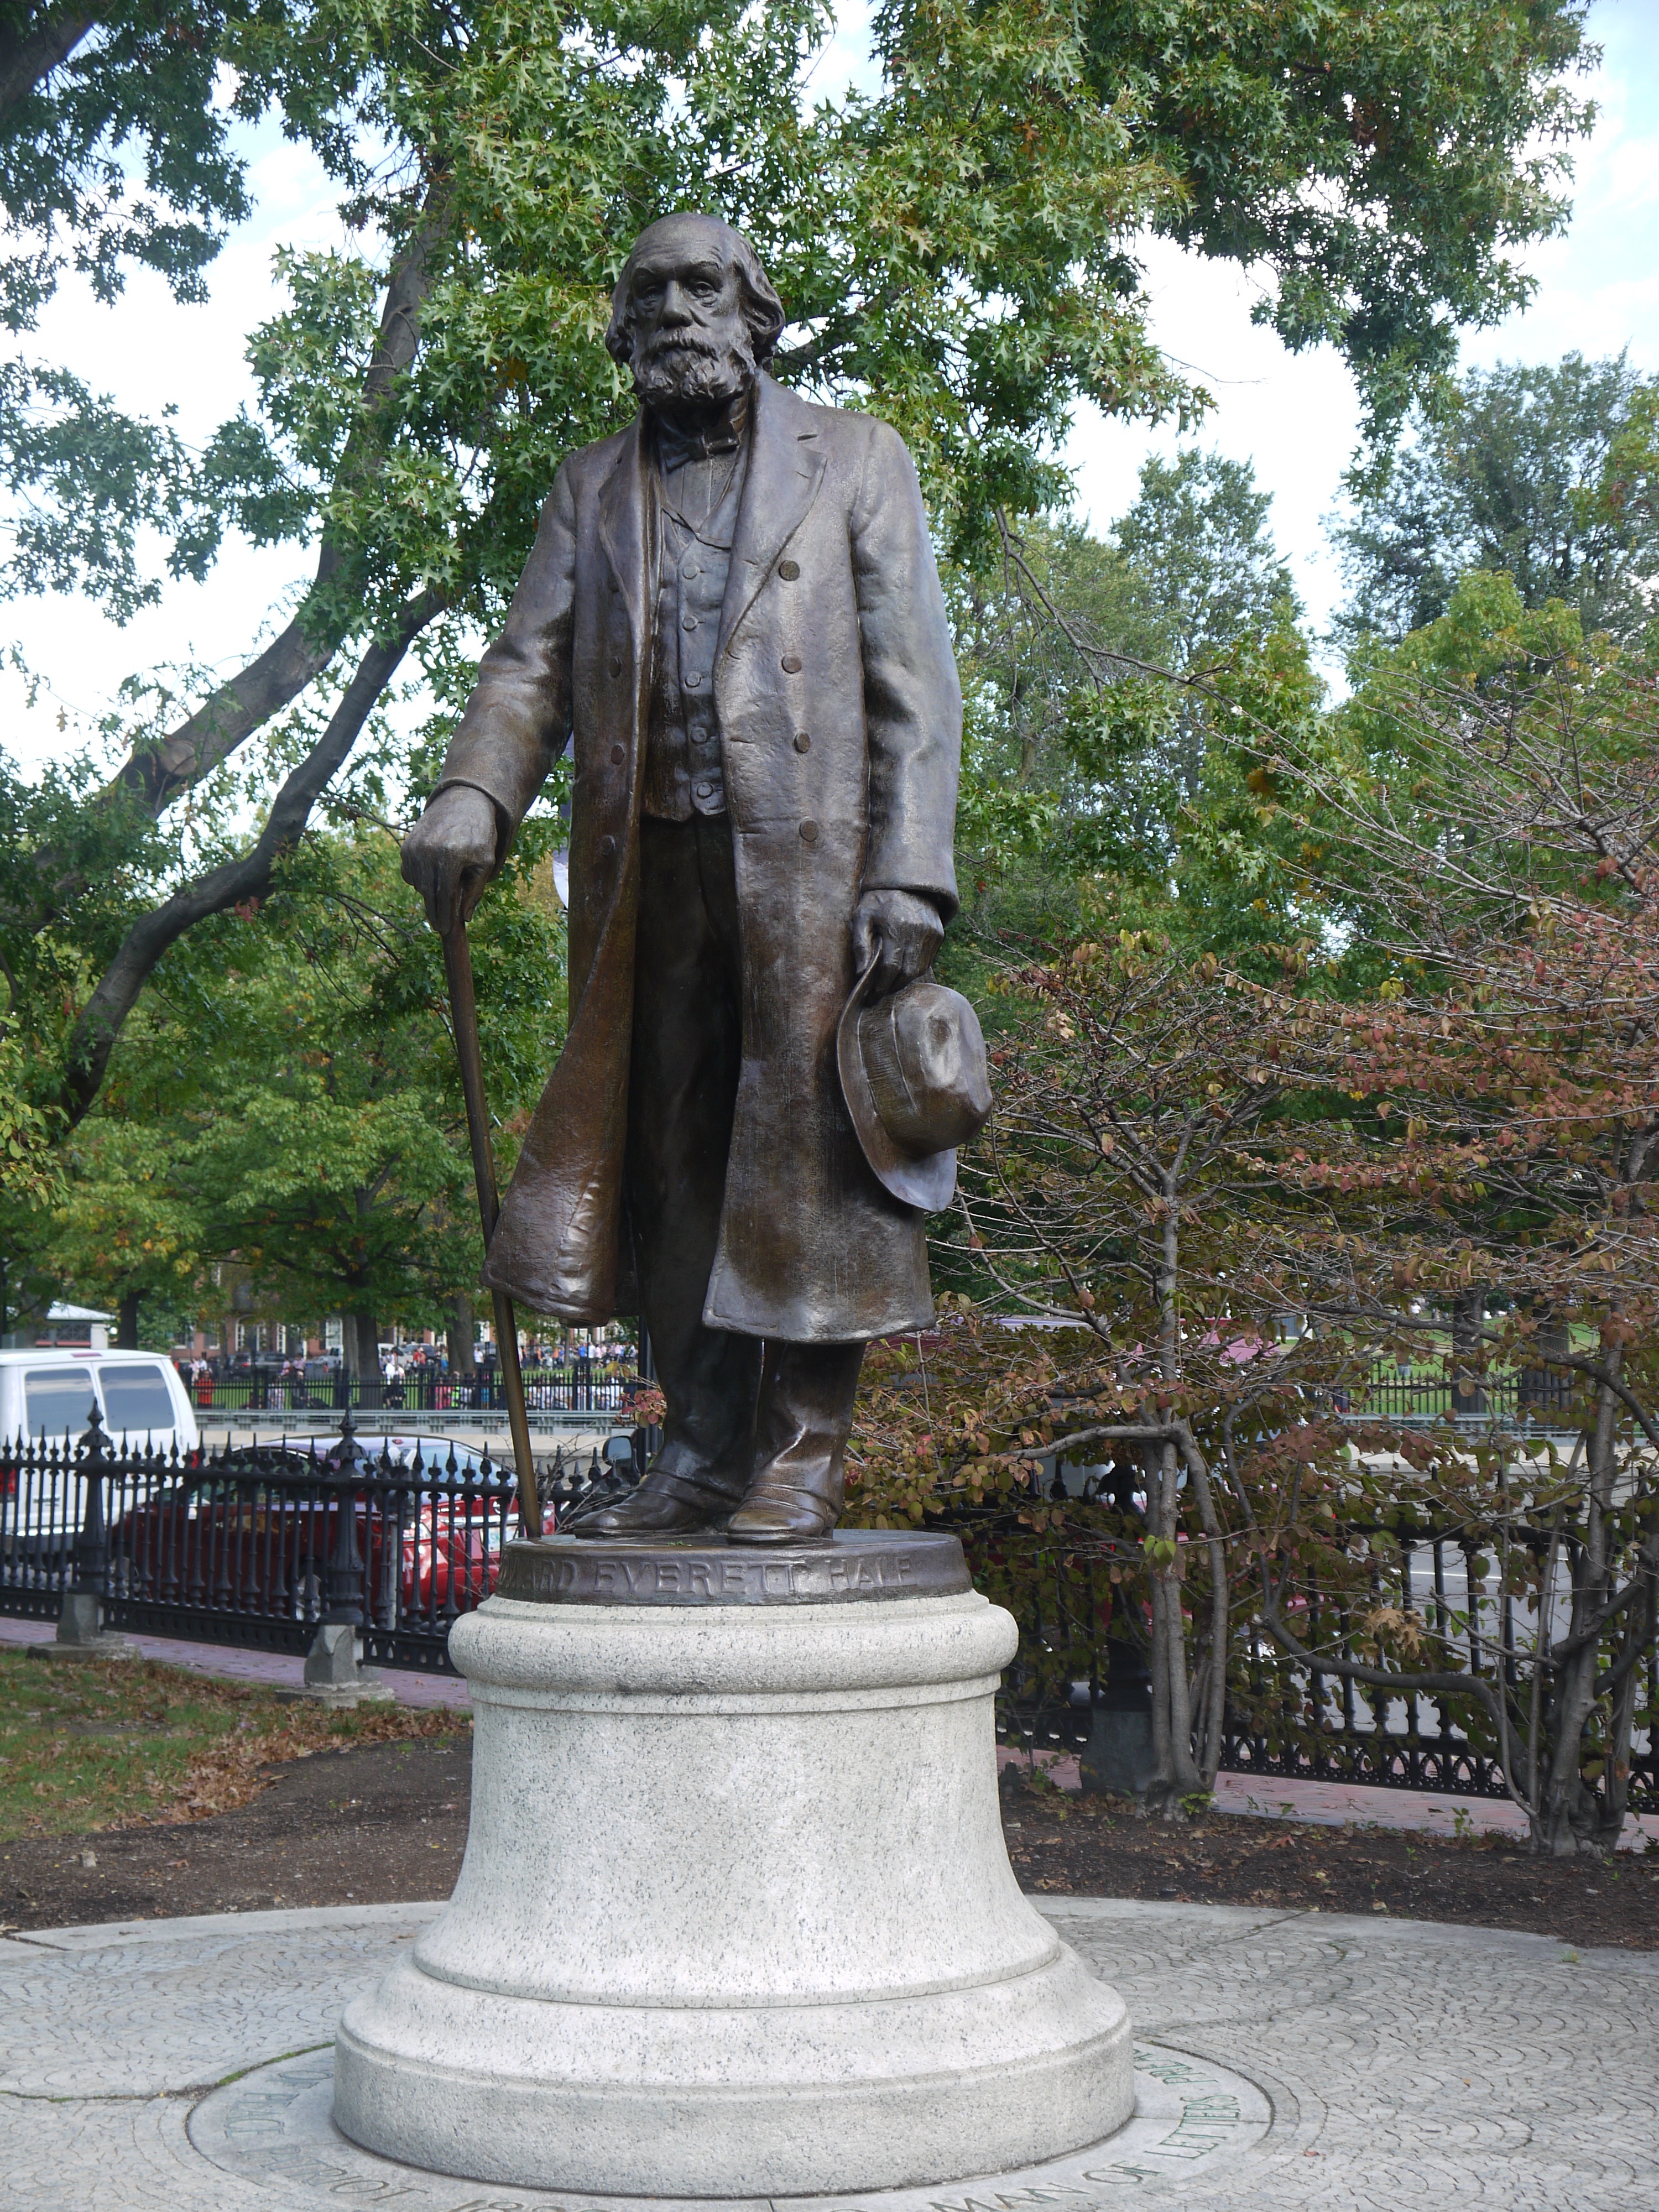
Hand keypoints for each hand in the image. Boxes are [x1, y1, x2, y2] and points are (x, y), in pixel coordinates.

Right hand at [401, 786, 499, 935]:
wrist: (463, 802)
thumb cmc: (479, 834)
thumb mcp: (485, 862)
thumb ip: (475, 891)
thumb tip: (465, 917)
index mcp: (450, 855)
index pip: (445, 894)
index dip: (445, 915)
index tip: (445, 931)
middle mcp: (428, 851)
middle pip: (428, 893)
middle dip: (434, 912)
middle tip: (439, 927)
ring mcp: (414, 847)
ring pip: (418, 884)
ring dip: (429, 893)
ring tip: (445, 887)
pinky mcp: (406, 845)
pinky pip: (409, 873)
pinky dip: (420, 880)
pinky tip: (434, 873)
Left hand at [852, 888, 942, 998]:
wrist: (907, 883)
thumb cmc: (878, 902)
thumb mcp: (861, 918)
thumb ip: (859, 945)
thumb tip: (861, 973)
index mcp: (895, 927)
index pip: (890, 967)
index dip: (880, 986)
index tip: (871, 997)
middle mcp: (917, 931)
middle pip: (906, 972)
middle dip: (892, 987)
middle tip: (879, 994)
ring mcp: (931, 933)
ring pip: (919, 969)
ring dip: (903, 980)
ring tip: (889, 983)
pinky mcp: (938, 934)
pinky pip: (927, 960)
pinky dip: (914, 968)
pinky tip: (902, 968)